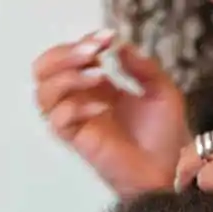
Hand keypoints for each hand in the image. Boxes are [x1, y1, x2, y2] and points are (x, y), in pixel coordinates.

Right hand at [32, 30, 187, 194]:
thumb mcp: (162, 91)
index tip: (107, 39)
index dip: (83, 42)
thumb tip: (118, 45)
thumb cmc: (165, 137)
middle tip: (93, 54)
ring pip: (43, 93)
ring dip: (66, 77)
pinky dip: (76, 108)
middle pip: (45, 69)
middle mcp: (82, 101)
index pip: (70, 55)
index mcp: (99, 87)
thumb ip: (142, 66)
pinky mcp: (78, 142)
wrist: (170, 171)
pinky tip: (102, 108)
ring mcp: (78, 122)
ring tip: (98, 76)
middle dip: (64, 55)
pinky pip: (58, 121)